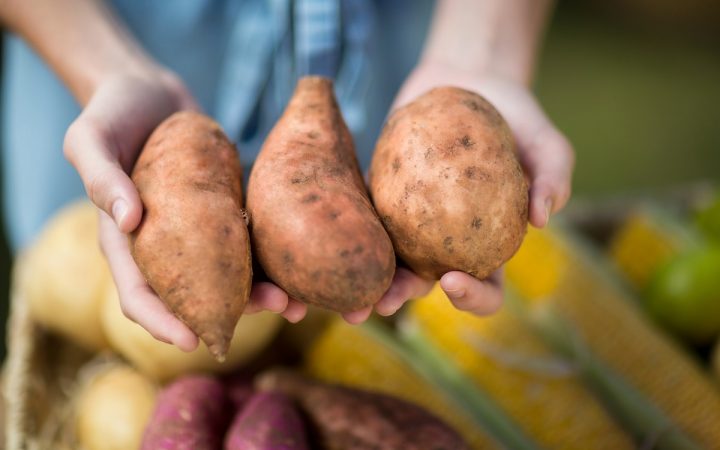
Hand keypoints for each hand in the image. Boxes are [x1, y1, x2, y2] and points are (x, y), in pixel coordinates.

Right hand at [64, 68, 307, 351]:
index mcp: (124, 240)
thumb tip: (128, 221)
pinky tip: (298, 265)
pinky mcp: (223, 211)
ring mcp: (196, 231)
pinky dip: (270, 260)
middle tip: (274, 309)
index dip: (162, 323)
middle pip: (193, 296)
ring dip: (261, 293)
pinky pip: (247, 243)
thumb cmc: (111, 112)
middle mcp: (162, 245)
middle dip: (232, 313)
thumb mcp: (90, 138)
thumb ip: (101, 176)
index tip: (192, 341)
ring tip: (296, 300)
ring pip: (228, 277)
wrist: (149, 91)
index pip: (138, 295)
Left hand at [360, 62, 574, 318]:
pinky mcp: (381, 194)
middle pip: (426, 282)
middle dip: (404, 297)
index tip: (454, 280)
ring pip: (388, 259)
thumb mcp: (546, 142)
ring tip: (349, 286)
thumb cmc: (516, 117)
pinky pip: (363, 215)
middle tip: (385, 300)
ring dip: (368, 278)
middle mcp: (446, 241)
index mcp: (488, 245)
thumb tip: (543, 218)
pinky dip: (347, 230)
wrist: (470, 80)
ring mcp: (410, 221)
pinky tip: (327, 236)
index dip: (472, 298)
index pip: (485, 288)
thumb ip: (553, 176)